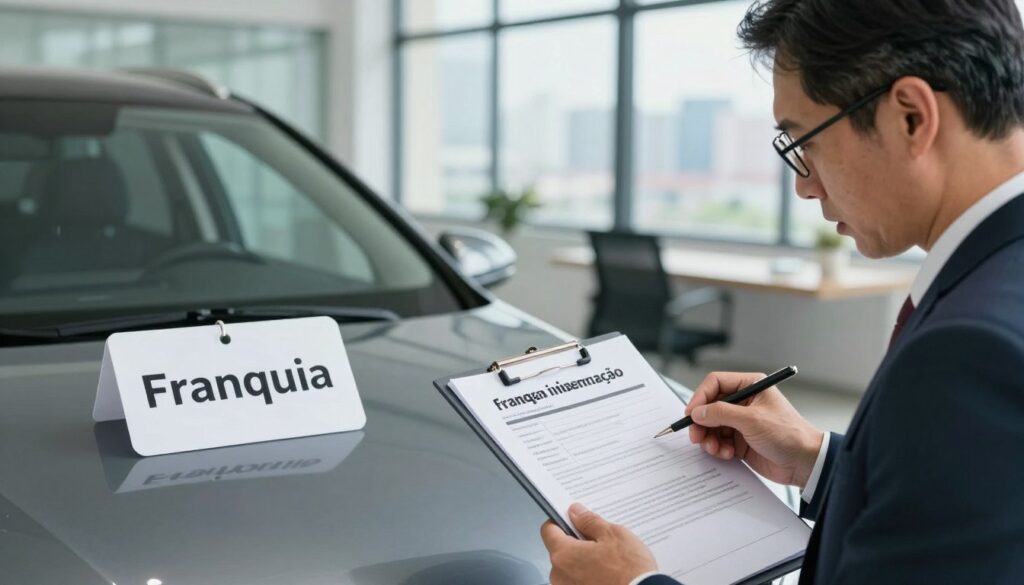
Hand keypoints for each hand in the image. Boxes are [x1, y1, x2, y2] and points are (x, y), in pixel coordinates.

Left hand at [541, 503, 656, 584]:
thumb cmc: (629, 571)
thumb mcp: (613, 535)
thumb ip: (589, 522)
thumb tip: (576, 512)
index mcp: (563, 555)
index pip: (548, 531)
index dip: (560, 521)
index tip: (572, 520)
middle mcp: (559, 576)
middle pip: (560, 551)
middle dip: (576, 544)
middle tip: (599, 542)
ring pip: (570, 568)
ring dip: (583, 562)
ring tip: (608, 562)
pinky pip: (578, 582)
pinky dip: (588, 577)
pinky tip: (607, 575)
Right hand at [686, 371, 823, 487]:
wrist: (805, 463)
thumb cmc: (788, 435)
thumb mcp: (752, 420)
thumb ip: (721, 413)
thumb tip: (697, 412)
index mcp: (751, 386)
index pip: (716, 383)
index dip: (700, 397)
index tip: (691, 414)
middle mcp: (744, 401)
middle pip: (710, 406)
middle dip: (702, 422)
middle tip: (696, 437)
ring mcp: (741, 422)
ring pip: (711, 426)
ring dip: (709, 439)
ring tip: (716, 449)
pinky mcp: (739, 440)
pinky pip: (718, 441)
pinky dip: (717, 449)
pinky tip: (727, 455)